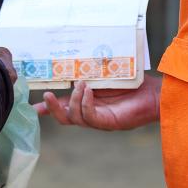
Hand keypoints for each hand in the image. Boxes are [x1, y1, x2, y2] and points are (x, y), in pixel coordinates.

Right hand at [34, 74, 161, 129]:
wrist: (155, 92)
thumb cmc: (133, 82)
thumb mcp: (105, 76)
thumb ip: (90, 73)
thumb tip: (74, 66)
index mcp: (89, 103)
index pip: (65, 108)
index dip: (48, 109)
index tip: (31, 107)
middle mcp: (92, 114)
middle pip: (65, 118)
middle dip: (53, 109)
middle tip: (47, 96)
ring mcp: (100, 120)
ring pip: (76, 118)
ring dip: (74, 101)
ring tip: (80, 84)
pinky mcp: (110, 122)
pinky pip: (90, 117)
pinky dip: (86, 104)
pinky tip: (89, 92)